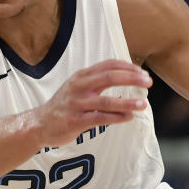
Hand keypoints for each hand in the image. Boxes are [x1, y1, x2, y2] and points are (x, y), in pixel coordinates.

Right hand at [34, 59, 151, 146]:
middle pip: (110, 77)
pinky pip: (100, 118)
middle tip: (148, 82)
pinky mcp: (75, 121)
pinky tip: (129, 117)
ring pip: (107, 101)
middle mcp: (79, 86)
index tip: (143, 73)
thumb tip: (126, 76)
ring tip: (143, 105)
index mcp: (82, 76)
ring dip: (128, 102)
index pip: (109, 65)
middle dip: (132, 78)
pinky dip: (117, 117)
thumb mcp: (78, 87)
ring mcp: (77, 104)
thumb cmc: (65, 105)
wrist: (40, 124)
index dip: (128, 67)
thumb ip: (98, 81)